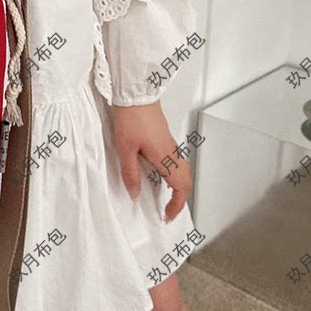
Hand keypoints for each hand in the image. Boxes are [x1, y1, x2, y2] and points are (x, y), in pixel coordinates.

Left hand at [111, 100, 191, 221]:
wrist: (136, 94)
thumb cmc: (131, 117)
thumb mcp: (125, 148)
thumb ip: (130, 173)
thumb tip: (135, 193)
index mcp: (166, 158)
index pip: (180, 188)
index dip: (176, 206)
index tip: (168, 216)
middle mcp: (172, 152)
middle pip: (186, 181)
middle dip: (180, 199)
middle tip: (168, 210)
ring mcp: (171, 144)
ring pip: (183, 170)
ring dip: (178, 186)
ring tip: (165, 196)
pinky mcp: (165, 138)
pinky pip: (176, 161)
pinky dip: (174, 174)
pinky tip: (159, 174)